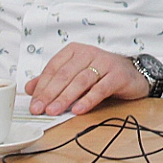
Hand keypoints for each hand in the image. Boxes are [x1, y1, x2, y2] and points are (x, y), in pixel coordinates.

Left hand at [24, 44, 149, 115]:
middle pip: (65, 75)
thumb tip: (29, 89)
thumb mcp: (75, 74)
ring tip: (54, 111)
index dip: (42, 87)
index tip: (34, 103)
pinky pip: (101, 88)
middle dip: (50, 94)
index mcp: (75, 51)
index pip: (53, 68)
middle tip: (40, 109)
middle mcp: (89, 53)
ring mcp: (104, 63)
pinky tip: (78, 110)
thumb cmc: (100, 74)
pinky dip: (88, 100)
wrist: (133, 73)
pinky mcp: (118, 75)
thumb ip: (52, 80)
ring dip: (66, 97)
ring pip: (81, 81)